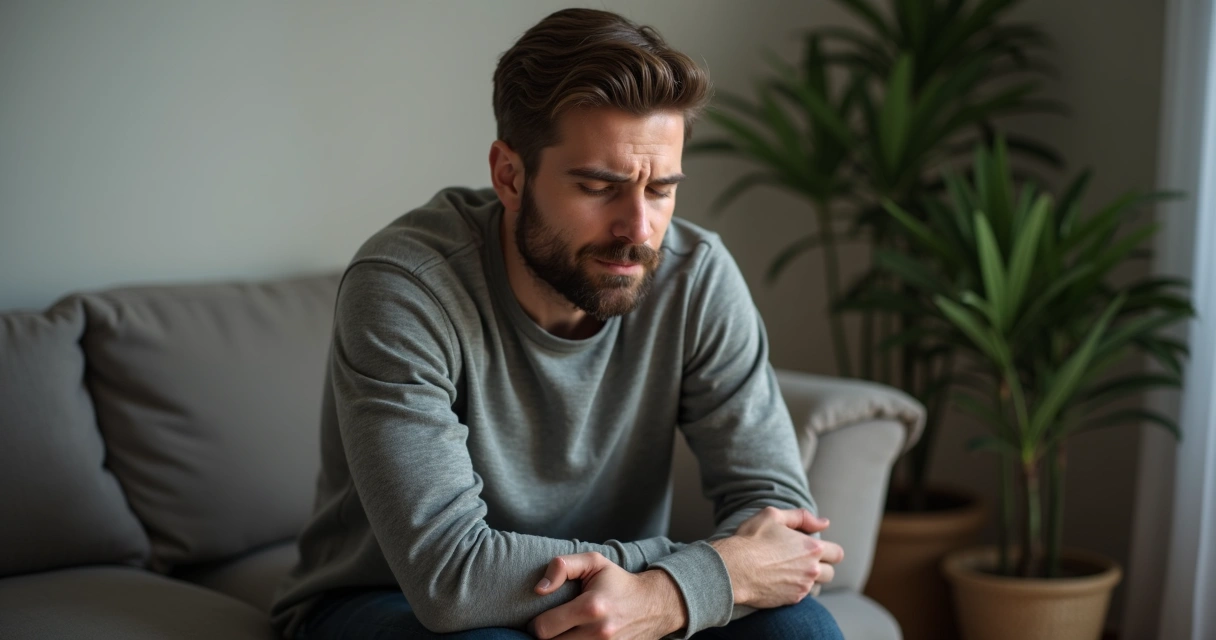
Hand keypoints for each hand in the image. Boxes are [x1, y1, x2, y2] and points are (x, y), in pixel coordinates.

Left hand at [528, 552, 686, 638]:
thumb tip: (540, 589)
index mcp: (591, 606)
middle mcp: (599, 632)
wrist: (654, 605)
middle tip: (552, 627)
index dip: (536, 624)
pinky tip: (576, 638)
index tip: (541, 618)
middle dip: (547, 637)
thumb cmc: (618, 582)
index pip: (544, 628)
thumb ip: (562, 566)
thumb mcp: (593, 562)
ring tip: (564, 632)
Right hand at [710, 507, 843, 608]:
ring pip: (816, 585)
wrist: (733, 569)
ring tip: (789, 570)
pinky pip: (801, 595)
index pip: (837, 553)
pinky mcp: (791, 600)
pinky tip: (778, 579)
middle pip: (830, 572)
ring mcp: (802, 587)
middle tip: (802, 560)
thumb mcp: (773, 515)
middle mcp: (812, 570)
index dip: (829, 550)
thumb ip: (802, 517)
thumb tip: (824, 523)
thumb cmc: (751, 539)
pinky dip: (794, 588)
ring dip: (808, 578)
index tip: (815, 548)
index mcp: (812, 548)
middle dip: (821, 566)